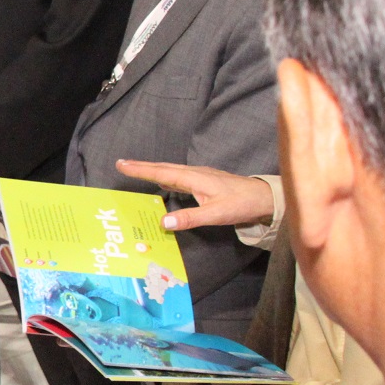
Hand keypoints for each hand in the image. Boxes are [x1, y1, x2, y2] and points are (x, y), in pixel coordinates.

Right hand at [114, 159, 273, 229]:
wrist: (263, 197)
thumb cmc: (241, 204)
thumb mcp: (216, 214)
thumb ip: (189, 218)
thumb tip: (163, 222)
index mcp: (194, 178)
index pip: (161, 172)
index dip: (140, 169)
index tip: (122, 164)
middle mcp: (194, 173)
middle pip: (163, 168)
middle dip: (141, 166)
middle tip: (121, 163)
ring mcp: (200, 176)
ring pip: (170, 171)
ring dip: (152, 170)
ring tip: (135, 169)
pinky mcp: (204, 181)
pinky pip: (178, 176)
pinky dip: (164, 176)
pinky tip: (162, 181)